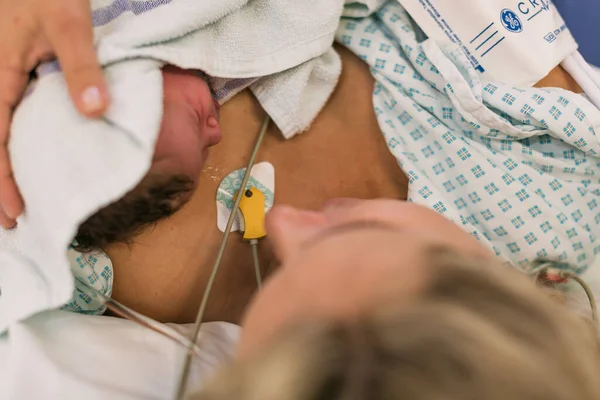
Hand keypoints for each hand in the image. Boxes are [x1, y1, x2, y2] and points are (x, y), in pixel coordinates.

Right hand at [0, 0, 108, 227]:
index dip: (0, 180)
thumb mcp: (68, 22)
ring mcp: (3, 77)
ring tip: (19, 197)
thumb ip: (81, 65)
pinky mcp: (16, 70)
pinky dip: (17, 139)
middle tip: (12, 222)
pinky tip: (33, 153)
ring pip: (0, 130)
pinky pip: (12, 114)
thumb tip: (95, 111)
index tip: (13, 214)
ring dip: (5, 164)